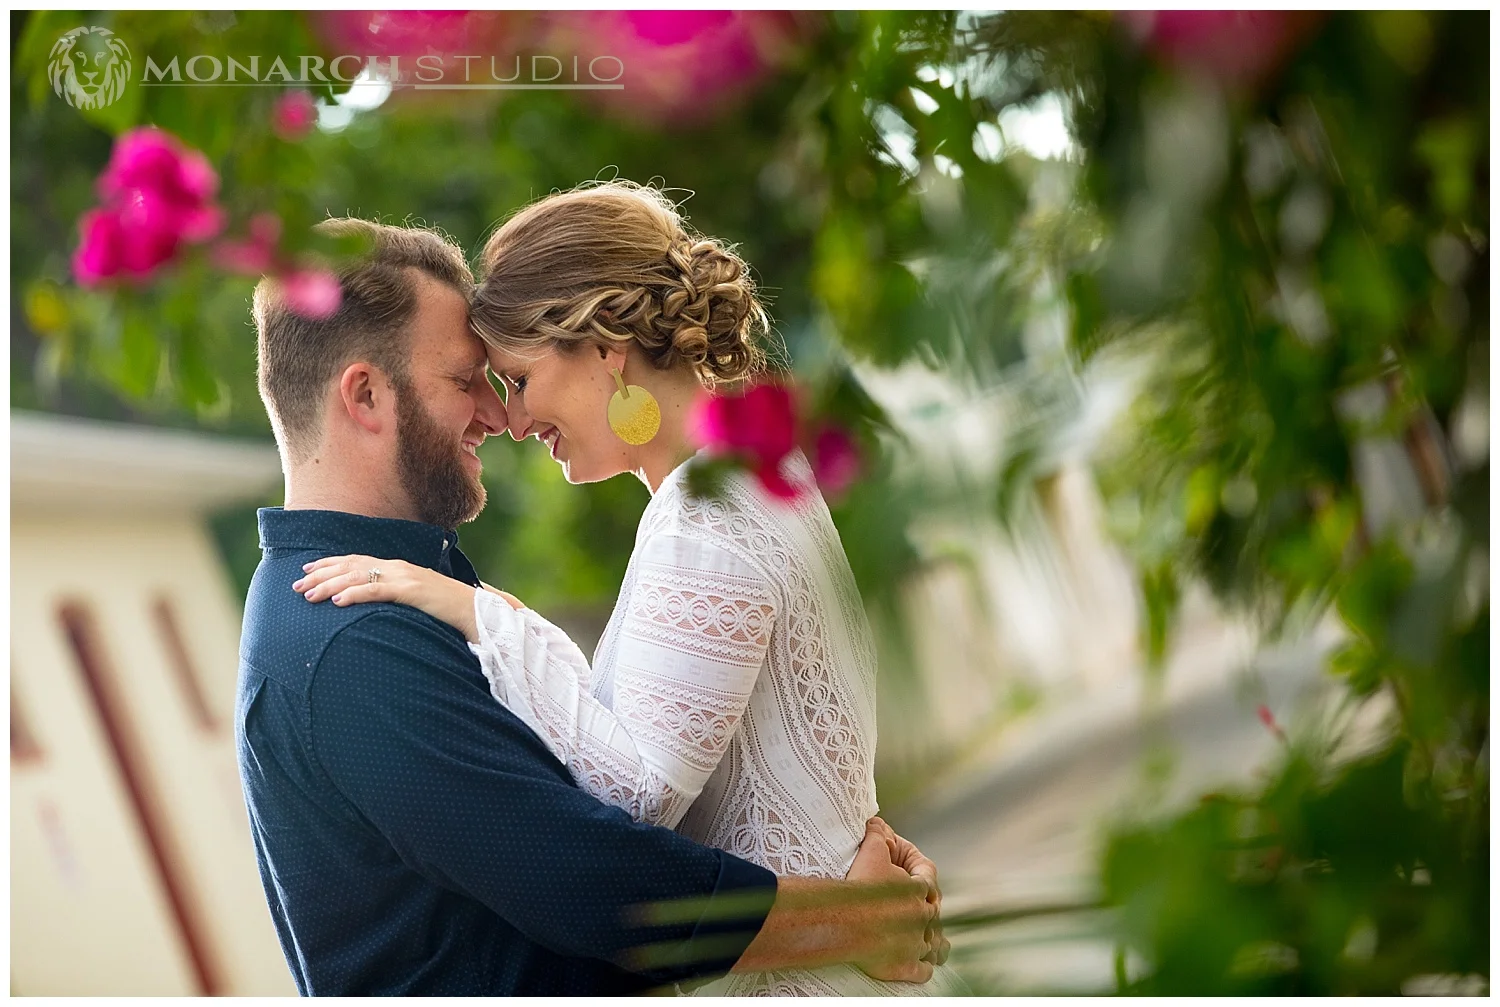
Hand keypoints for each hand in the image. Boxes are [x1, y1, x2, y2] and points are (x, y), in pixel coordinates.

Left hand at [294, 554, 479, 641]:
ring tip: (308, 595)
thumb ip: (395, 596)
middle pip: (351, 565)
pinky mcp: (413, 591)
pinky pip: (377, 590)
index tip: (306, 568)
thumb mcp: (416, 599)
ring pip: (359, 576)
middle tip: (296, 585)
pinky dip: (355, 594)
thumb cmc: (447, 609)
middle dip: (321, 573)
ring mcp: (406, 577)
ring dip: (330, 585)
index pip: (356, 560)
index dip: (330, 563)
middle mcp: (398, 567)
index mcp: (398, 567)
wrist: (477, 611)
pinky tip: (337, 602)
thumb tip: (373, 603)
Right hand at [844, 822, 939, 982]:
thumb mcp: (870, 851)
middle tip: (911, 904)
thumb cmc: (859, 887)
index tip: (906, 867)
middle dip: (925, 905)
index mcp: (921, 889)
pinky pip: (924, 969)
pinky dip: (923, 966)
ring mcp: (918, 944)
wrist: (845, 924)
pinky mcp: (907, 967)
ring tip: (927, 939)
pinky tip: (920, 964)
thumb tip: (877, 822)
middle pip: (933, 910)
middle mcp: (925, 918)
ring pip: (936, 944)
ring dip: (931, 940)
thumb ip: (877, 834)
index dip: (916, 866)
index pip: (928, 873)